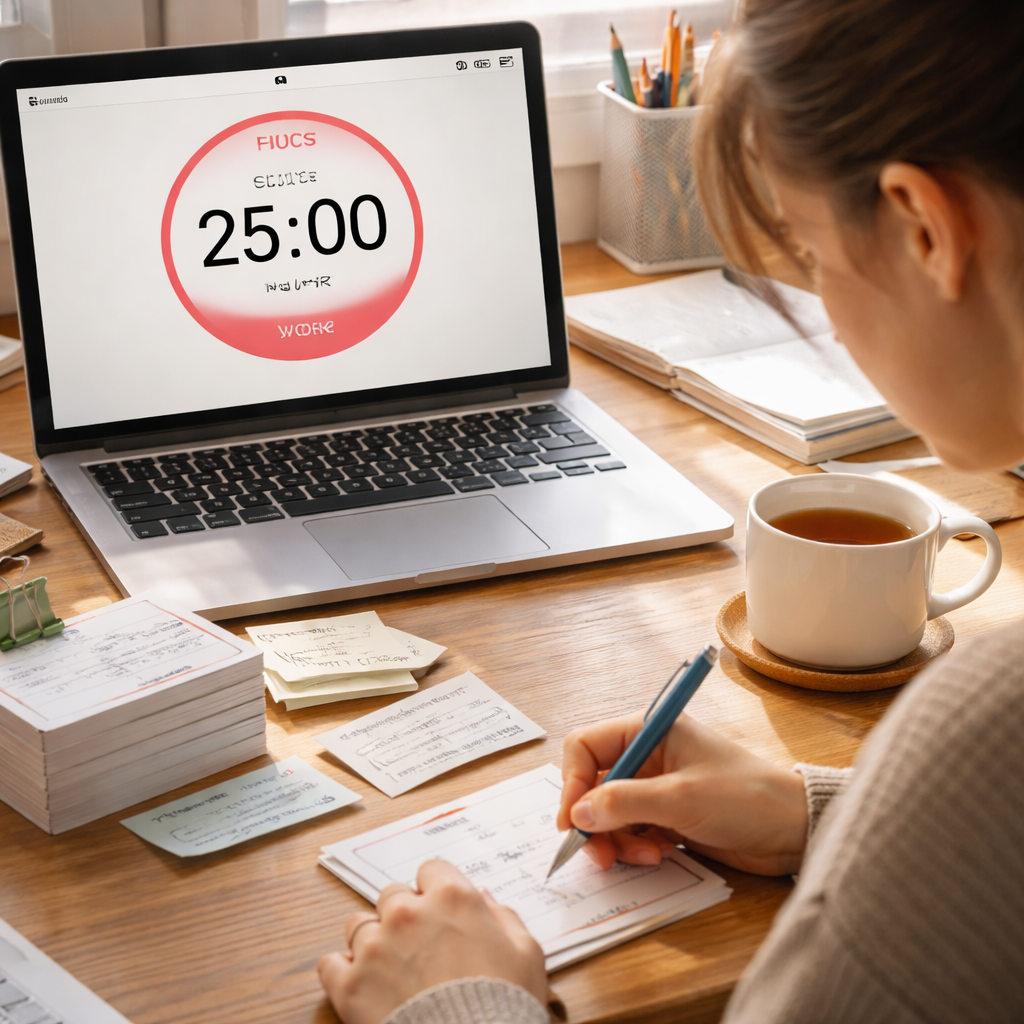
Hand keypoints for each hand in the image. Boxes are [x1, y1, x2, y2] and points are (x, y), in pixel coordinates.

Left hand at [318, 859, 547, 1023]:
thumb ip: (504, 917)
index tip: (440, 911)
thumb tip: (484, 899)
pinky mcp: (350, 985)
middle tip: (418, 946)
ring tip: (390, 969)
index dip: (436, 892)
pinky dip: (342, 972)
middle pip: (393, 894)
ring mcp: (375, 948)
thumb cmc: (505, 1006)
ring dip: (372, 941)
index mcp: (451, 898)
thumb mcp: (527, 954)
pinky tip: (360, 983)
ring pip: (359, 924)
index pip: (431, 870)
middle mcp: (408, 913)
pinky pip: (330, 963)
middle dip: (404, 915)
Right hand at [557, 713, 808, 875]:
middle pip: (593, 785)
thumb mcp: (679, 798)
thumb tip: (576, 814)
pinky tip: (657, 856)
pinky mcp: (667, 815)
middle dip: (593, 820)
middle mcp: (647, 754)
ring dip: (616, 839)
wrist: (794, 829)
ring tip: (643, 856)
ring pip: (608, 813)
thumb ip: (623, 803)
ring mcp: (657, 786)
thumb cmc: (745, 797)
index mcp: (648, 729)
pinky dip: (633, 847)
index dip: (572, 783)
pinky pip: (630, 830)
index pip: (585, 747)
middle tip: (600, 854)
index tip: (571, 821)